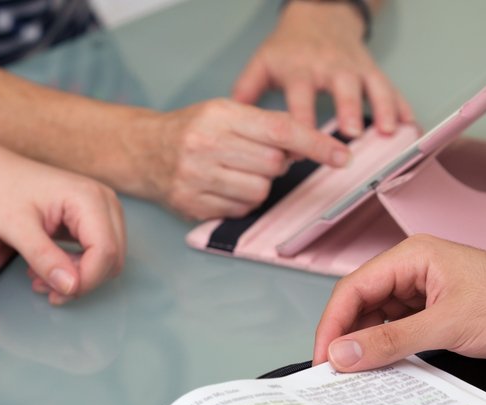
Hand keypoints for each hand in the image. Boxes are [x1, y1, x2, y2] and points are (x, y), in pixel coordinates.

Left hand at [0, 158, 125, 305]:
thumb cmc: (3, 192)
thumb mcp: (17, 228)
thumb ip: (44, 257)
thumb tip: (71, 288)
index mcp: (89, 198)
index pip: (105, 251)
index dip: (86, 280)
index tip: (54, 293)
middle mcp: (105, 202)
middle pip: (112, 258)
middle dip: (81, 281)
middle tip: (42, 286)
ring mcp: (105, 210)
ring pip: (108, 260)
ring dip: (79, 278)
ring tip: (41, 278)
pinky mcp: (97, 220)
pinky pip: (99, 254)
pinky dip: (78, 269)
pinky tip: (50, 268)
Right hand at [134, 99, 350, 219]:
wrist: (143, 151)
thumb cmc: (193, 129)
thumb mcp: (226, 112)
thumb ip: (266, 126)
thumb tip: (309, 147)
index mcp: (219, 116)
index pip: (280, 130)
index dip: (316, 144)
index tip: (342, 156)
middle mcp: (205, 146)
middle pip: (273, 165)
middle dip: (276, 164)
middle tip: (257, 158)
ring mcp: (196, 178)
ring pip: (259, 192)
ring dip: (259, 185)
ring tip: (237, 173)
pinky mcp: (192, 205)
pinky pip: (240, 210)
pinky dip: (241, 201)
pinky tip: (224, 188)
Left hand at [232, 0, 412, 135]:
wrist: (319, 15)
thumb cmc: (288, 48)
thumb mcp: (262, 63)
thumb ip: (246, 93)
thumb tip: (230, 126)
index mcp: (300, 70)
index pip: (300, 101)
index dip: (300, 127)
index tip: (300, 153)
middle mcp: (329, 68)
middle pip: (341, 89)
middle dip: (347, 111)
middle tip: (350, 135)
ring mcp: (355, 68)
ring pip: (371, 86)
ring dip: (381, 108)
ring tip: (387, 131)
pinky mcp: (372, 70)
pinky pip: (390, 88)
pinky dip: (402, 106)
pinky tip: (410, 126)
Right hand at [314, 235, 485, 372]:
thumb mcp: (448, 325)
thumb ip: (391, 340)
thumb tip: (344, 354)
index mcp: (414, 257)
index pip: (354, 288)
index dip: (333, 324)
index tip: (324, 359)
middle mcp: (417, 273)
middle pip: (363, 304)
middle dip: (347, 337)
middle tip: (335, 374)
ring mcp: (429, 297)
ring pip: (380, 322)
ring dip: (368, 347)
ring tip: (357, 378)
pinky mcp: (442, 319)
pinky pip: (401, 335)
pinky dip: (390, 353)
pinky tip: (385, 373)